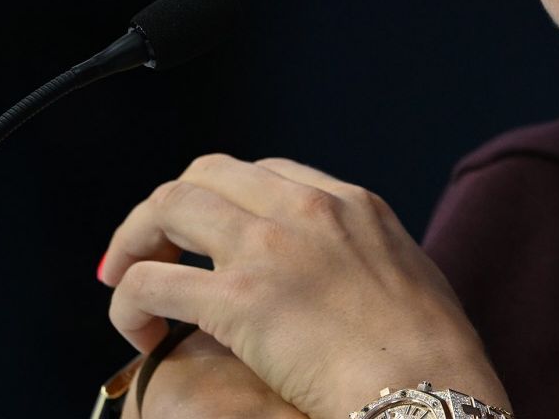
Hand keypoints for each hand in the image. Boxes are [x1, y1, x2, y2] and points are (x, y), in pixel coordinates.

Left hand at [98, 153, 508, 418]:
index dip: (223, 201)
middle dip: (167, 211)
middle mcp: (306, 209)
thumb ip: (369, 261)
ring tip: (126, 282)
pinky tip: (141, 334)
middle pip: (205, 174)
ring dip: (135, 243)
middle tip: (152, 253)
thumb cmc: (432, 356)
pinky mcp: (238, 298)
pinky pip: (152, 283)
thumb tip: (345, 283)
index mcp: (352, 203)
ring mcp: (269, 247)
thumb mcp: (410, 278)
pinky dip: (130, 302)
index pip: (264, 172)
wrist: (429, 387)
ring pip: (167, 207)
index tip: (207, 237)